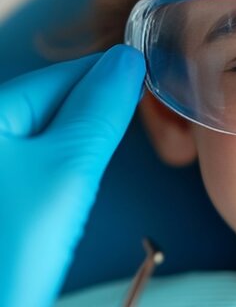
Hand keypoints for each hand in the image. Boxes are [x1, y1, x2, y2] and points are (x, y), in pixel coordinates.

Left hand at [0, 45, 145, 306]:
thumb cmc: (10, 245)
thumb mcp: (67, 168)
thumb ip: (99, 110)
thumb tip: (127, 61)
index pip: (58, 76)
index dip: (109, 73)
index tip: (150, 70)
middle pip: (48, 102)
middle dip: (96, 104)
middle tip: (145, 103)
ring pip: (43, 132)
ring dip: (82, 133)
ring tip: (118, 130)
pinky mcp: (1, 193)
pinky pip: (33, 161)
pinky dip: (62, 161)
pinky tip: (79, 170)